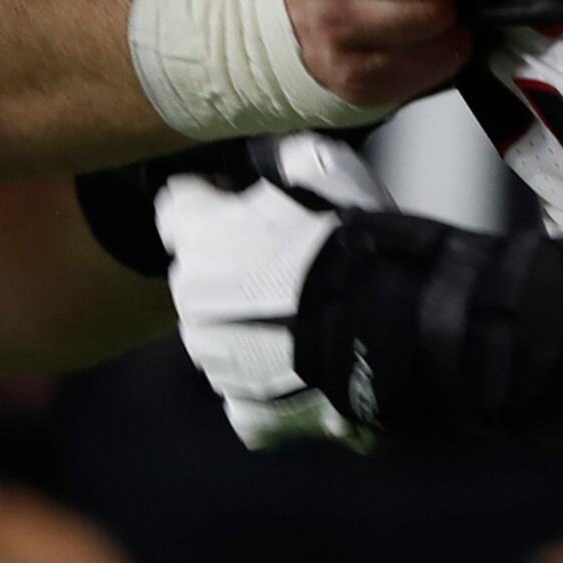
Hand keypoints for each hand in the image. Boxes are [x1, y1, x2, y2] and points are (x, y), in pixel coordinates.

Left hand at [157, 133, 385, 448]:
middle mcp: (191, 301)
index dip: (211, 202)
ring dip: (245, 328)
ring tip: (301, 320)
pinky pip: (245, 394)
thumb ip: (282, 156)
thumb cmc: (353, 241)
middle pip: (196, 276)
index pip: (175, 207)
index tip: (244, 203)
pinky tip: (303, 370)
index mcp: (199, 236)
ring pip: (216, 337)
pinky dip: (267, 384)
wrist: (387, 330)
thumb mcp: (325, 169)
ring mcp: (215, 363)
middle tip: (285, 265)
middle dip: (229, 269)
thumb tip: (264, 153)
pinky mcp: (247, 410)